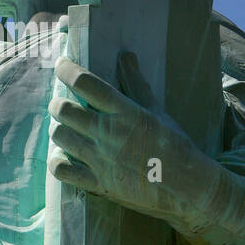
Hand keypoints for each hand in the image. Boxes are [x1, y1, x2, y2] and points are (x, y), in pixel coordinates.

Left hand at [47, 51, 219, 229]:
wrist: (187, 188)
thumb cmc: (175, 146)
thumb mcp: (157, 111)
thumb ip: (136, 84)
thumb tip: (126, 56)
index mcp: (125, 113)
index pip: (86, 84)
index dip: (67, 70)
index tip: (61, 65)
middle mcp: (108, 134)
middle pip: (64, 110)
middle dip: (57, 103)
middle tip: (61, 103)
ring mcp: (101, 160)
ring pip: (60, 136)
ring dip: (58, 128)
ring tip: (66, 127)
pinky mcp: (98, 183)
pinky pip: (61, 170)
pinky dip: (57, 161)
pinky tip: (64, 155)